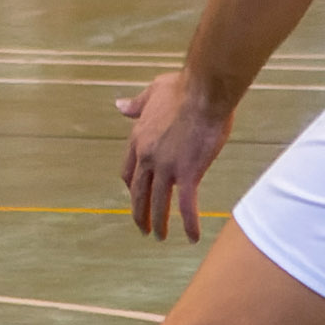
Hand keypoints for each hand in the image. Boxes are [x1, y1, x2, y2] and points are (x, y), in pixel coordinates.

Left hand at [117, 69, 235, 238]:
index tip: (137, 197)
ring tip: (160, 237)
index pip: (129, 172)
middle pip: (139, 192)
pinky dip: (189, 223)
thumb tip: (120, 105)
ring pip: (159, 203)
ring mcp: (166, 166)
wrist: (203, 91)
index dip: (132, 188)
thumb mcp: (153, 92)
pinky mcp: (188, 172)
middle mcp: (148, 156)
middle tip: (144, 228)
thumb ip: (137, 104)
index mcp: (138, 138)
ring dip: (159, 223)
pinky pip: (186, 205)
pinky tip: (193, 237)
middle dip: (140, 213)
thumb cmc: (182, 88)